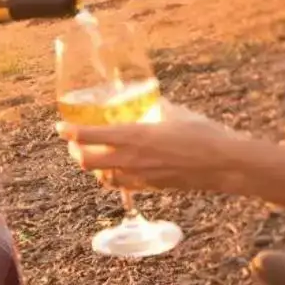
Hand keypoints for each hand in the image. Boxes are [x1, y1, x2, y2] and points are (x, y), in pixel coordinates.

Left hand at [56, 103, 244, 192]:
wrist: (224, 164)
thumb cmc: (202, 134)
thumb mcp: (173, 112)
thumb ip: (154, 106)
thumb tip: (145, 97)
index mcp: (134, 136)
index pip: (89, 136)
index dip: (70, 131)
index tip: (60, 126)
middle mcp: (131, 159)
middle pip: (86, 162)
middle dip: (75, 151)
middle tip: (74, 142)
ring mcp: (140, 177)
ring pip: (102, 177)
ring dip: (92, 167)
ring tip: (91, 155)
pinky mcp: (151, 187)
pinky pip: (122, 185)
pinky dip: (112, 178)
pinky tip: (115, 170)